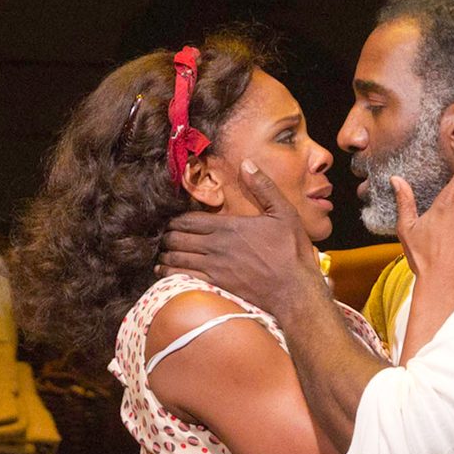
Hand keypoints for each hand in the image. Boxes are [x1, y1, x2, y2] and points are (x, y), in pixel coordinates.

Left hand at [157, 159, 326, 316]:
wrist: (294, 290)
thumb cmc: (291, 251)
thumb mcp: (284, 213)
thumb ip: (263, 187)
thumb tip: (247, 163)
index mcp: (229, 227)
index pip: (190, 219)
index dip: (175, 219)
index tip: (170, 218)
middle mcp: (216, 246)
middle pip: (179, 238)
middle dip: (168, 235)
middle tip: (163, 235)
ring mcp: (214, 267)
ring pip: (178, 257)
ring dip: (166, 253)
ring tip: (160, 251)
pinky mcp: (216, 285)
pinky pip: (184, 277)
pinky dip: (169, 273)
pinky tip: (163, 271)